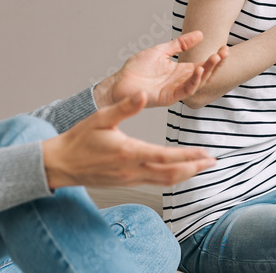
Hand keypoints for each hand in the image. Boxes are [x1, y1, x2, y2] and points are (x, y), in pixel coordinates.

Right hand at [42, 92, 216, 188]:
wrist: (61, 164)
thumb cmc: (79, 139)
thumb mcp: (100, 118)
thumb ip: (124, 107)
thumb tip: (144, 95)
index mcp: (128, 152)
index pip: (164, 156)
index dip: (188, 156)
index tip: (205, 152)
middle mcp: (132, 169)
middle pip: (171, 173)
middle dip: (194, 168)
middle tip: (213, 161)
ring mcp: (129, 178)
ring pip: (165, 180)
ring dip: (186, 174)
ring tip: (203, 166)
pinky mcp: (126, 181)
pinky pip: (155, 181)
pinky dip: (171, 176)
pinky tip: (180, 171)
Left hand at [95, 31, 227, 108]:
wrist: (120, 81)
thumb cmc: (137, 68)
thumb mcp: (161, 50)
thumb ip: (180, 44)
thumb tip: (200, 34)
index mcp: (181, 71)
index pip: (203, 64)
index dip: (214, 58)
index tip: (224, 48)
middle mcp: (181, 81)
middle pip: (204, 73)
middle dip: (215, 64)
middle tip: (224, 52)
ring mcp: (176, 90)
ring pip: (198, 82)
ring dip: (207, 71)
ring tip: (214, 58)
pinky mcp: (169, 98)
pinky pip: (185, 91)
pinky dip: (193, 81)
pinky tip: (197, 70)